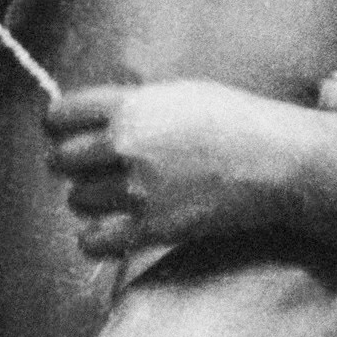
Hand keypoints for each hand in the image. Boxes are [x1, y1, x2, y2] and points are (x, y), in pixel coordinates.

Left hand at [45, 80, 308, 255]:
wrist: (278, 161)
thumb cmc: (237, 121)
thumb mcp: (181, 95)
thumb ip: (135, 106)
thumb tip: (97, 121)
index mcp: (132, 105)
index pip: (61, 114)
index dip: (57, 125)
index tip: (63, 133)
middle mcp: (126, 144)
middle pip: (62, 159)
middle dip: (73, 164)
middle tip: (94, 168)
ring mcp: (136, 188)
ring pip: (77, 199)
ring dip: (90, 199)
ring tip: (119, 195)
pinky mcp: (150, 227)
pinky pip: (92, 241)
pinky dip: (96, 238)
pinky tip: (113, 229)